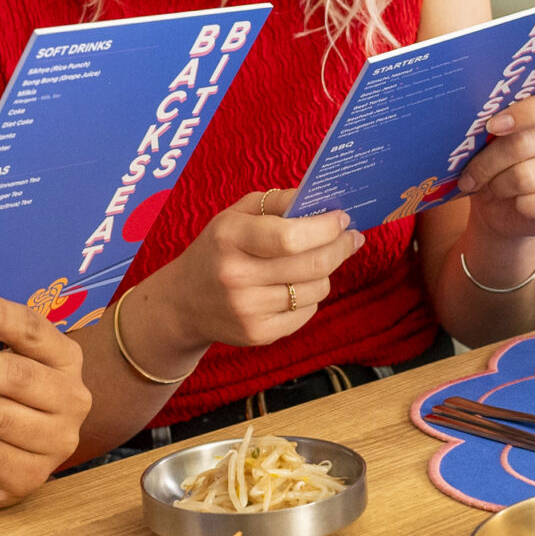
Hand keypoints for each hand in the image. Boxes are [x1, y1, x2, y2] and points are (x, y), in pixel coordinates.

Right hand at [127, 190, 364, 356]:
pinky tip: (295, 287)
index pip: (290, 236)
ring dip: (325, 273)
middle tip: (350, 238)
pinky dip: (310, 297)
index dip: (325, 228)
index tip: (342, 219)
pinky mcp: (258, 334)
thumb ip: (278, 201)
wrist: (184, 302)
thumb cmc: (218, 249)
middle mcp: (236, 275)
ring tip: (313, 263)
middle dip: (340, 248)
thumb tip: (324, 203)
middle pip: (312, 265)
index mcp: (230, 237)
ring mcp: (247, 309)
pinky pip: (308, 312)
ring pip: (317, 289)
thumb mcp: (235, 214)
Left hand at [453, 83, 534, 247]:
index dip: (524, 112)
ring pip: (529, 176)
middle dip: (488, 161)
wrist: (499, 207)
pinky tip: (516, 204)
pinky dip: (525, 206)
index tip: (491, 126)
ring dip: (499, 185)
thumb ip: (486, 123)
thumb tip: (468, 120)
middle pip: (526, 142)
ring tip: (488, 187)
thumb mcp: (486, 139)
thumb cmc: (493, 163)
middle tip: (469, 173)